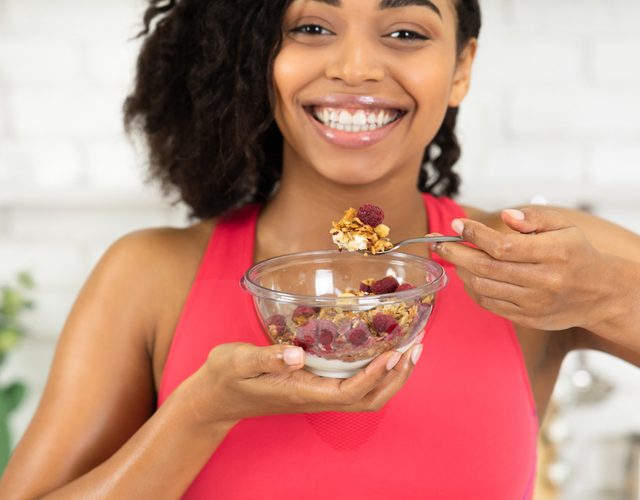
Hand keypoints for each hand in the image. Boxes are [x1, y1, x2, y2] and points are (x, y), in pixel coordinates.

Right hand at [186, 338, 422, 426]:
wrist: (215, 398)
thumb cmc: (226, 378)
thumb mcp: (238, 362)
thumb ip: (267, 358)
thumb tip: (297, 354)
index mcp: (301, 392)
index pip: (349, 391)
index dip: (375, 375)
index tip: (393, 352)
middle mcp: (315, 397)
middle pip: (368, 400)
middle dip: (396, 378)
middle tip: (415, 347)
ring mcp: (316, 394)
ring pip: (365, 395)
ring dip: (391, 376)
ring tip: (409, 349)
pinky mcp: (315, 386)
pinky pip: (354, 386)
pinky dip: (376, 372)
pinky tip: (380, 351)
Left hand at [433, 207, 608, 331]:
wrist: (599, 294)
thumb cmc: (576, 254)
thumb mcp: (564, 227)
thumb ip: (534, 218)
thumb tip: (506, 216)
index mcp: (554, 253)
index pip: (503, 246)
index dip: (474, 234)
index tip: (456, 224)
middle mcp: (544, 281)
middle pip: (486, 268)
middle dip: (455, 253)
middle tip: (436, 242)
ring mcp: (534, 303)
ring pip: (483, 287)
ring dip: (461, 270)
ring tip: (453, 256)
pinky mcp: (527, 319)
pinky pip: (489, 303)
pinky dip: (472, 288)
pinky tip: (468, 274)